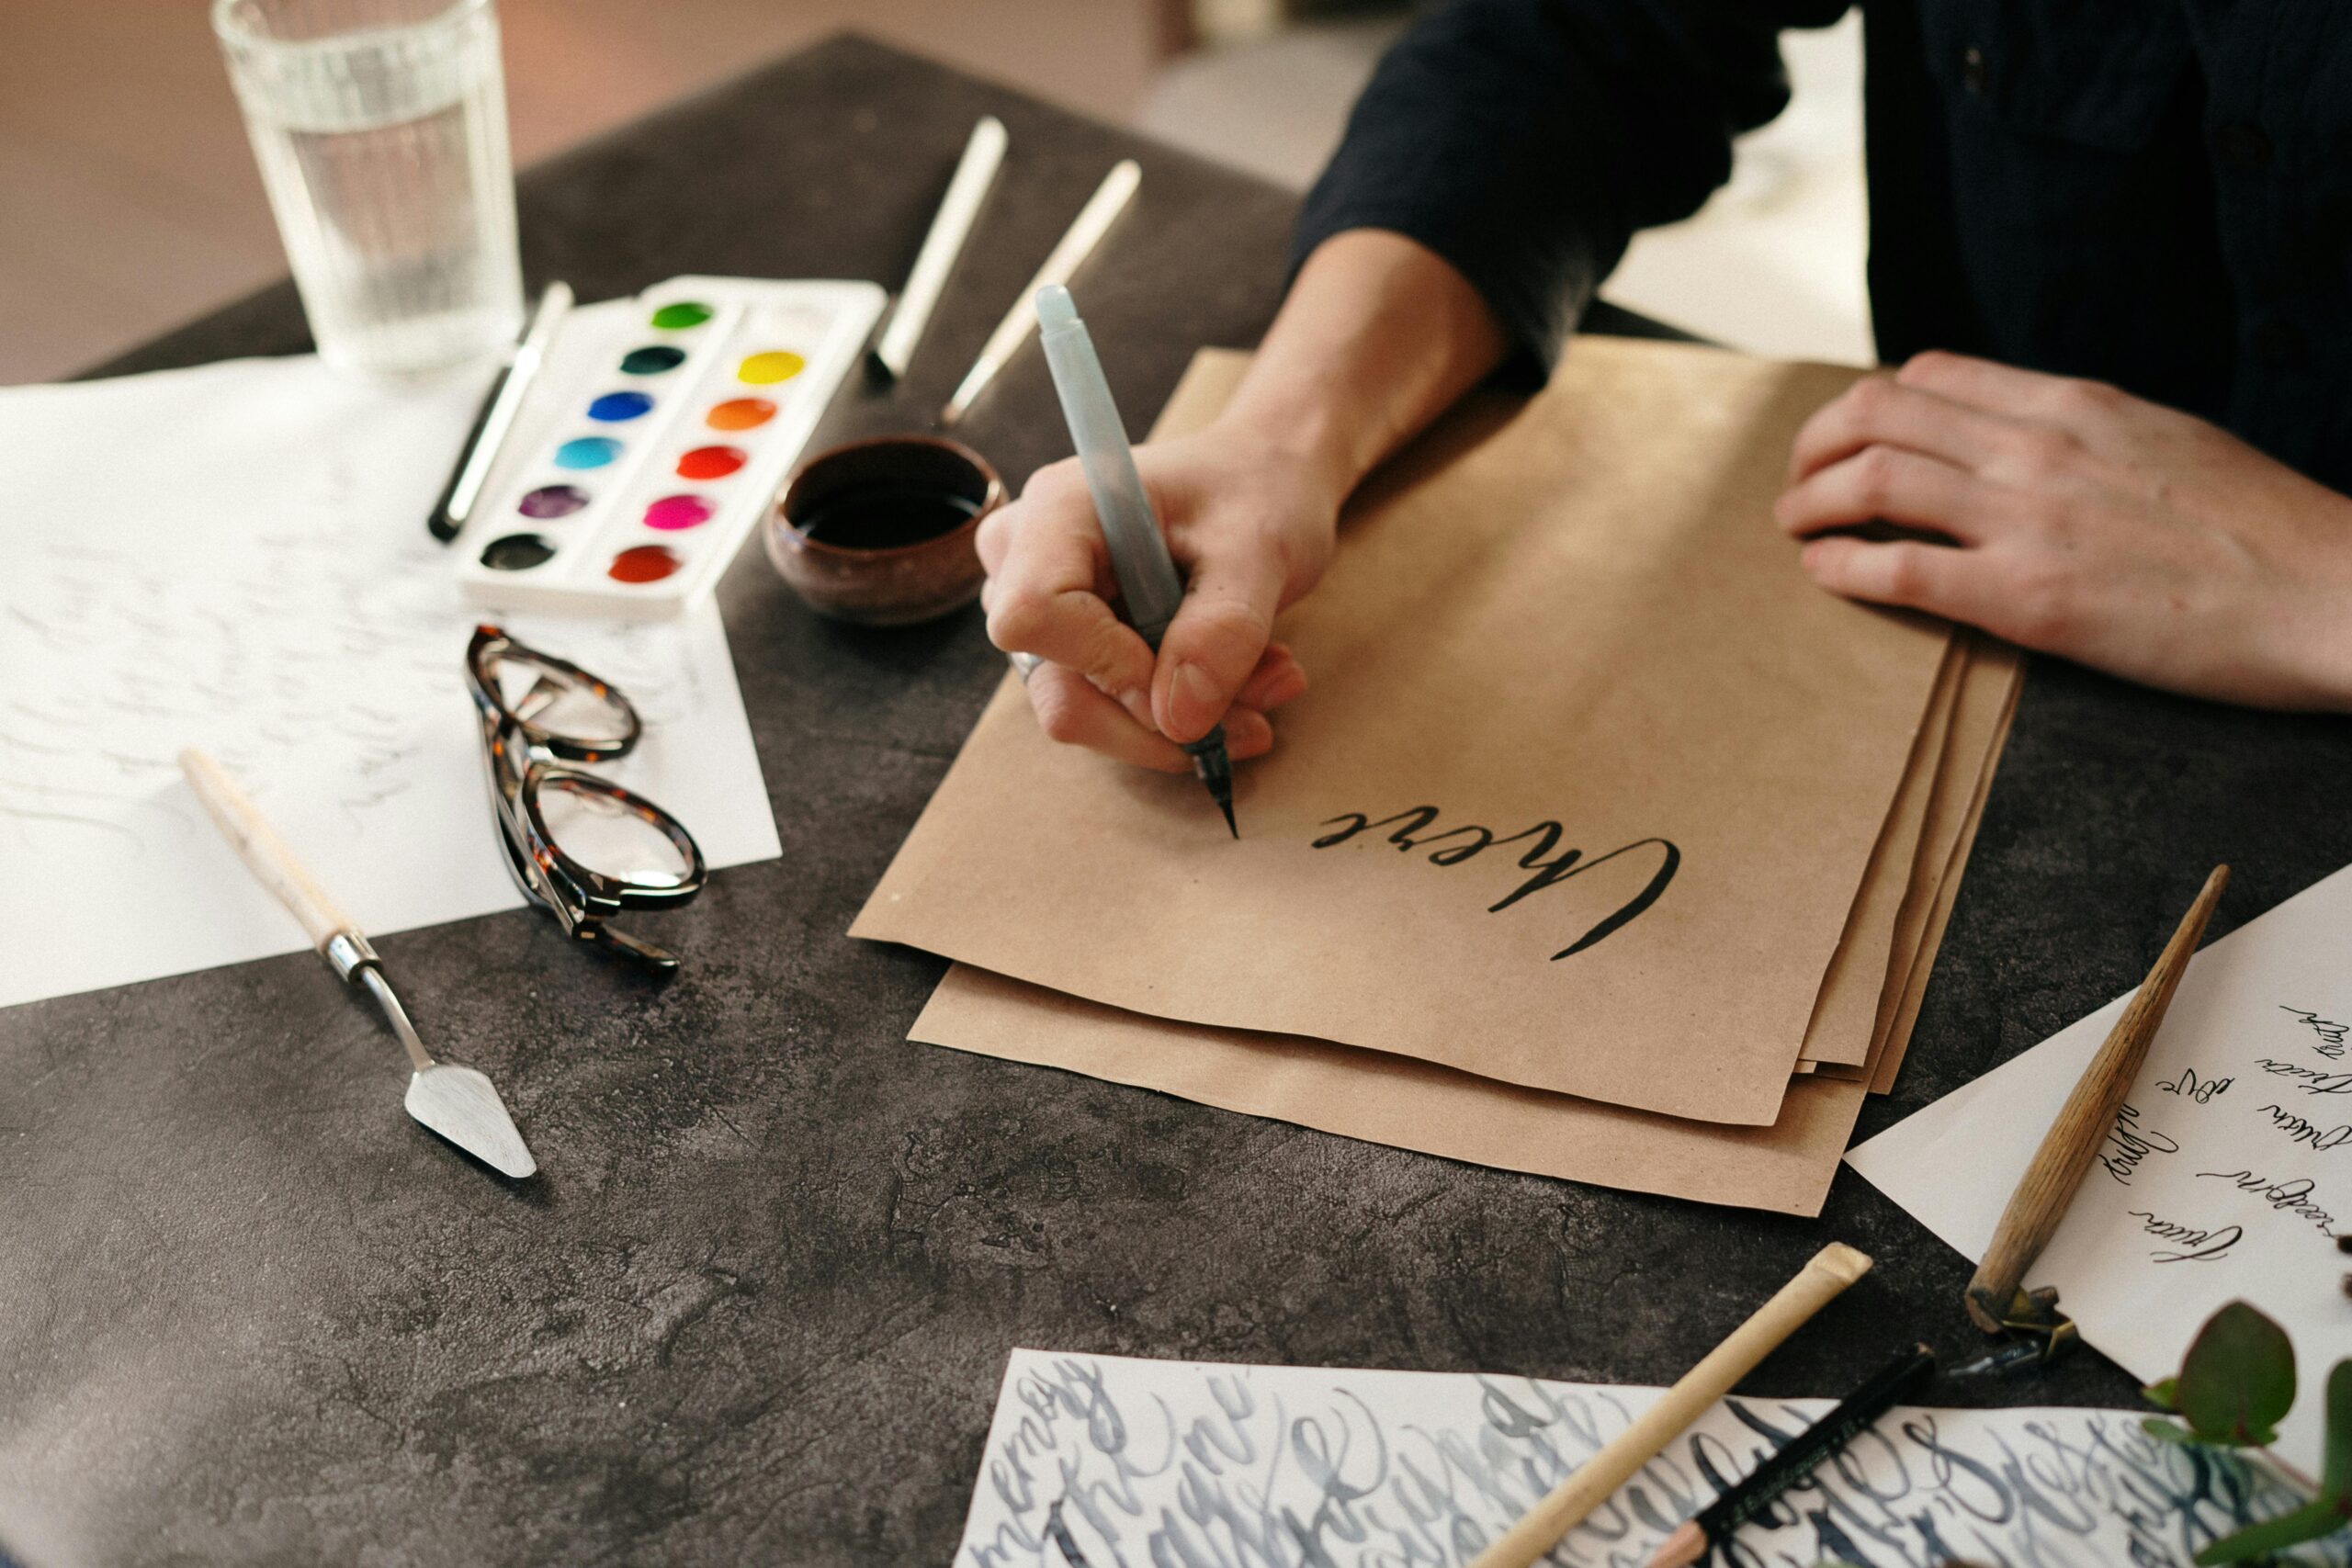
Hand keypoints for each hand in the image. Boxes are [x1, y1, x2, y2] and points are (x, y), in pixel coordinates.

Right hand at [977, 418, 1336, 770]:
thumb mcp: (1261, 549)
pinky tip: (1244, 682)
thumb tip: (1178, 723)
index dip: (1108, 665)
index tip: (1187, 669)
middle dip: (1161, 721)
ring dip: (1183, 723)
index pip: (1032, 617)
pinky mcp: (1070, 644)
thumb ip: (1223, 629)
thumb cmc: (1257, 489)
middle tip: (1256, 717)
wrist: (1266, 478)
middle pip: (1057, 689)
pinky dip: (1183, 713)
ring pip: (1083, 714)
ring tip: (1267, 682)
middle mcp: (1027, 561)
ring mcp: (1043, 608)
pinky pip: (1108, 711)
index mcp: (1058, 511)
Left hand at [1776, 351, 2351, 710]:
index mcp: (2075, 404)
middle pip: (1877, 411)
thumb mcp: (2162, 441)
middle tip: (1798, 486)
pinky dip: (1841, 566)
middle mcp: (2040, 446)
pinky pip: (1899, 567)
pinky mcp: (2029, 597)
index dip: (1866, 408)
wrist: (2330, 591)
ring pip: (1873, 476)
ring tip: (1795, 528)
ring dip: (1810, 503)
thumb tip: (2016, 442)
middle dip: (1814, 447)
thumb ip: (2081, 435)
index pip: (1930, 376)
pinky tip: (1824, 575)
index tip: (1848, 443)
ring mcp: (2031, 518)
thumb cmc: (2259, 531)